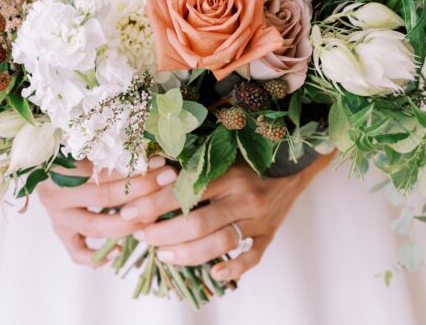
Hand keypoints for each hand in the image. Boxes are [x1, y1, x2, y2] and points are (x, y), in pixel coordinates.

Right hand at [35, 156, 177, 266]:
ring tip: (153, 216)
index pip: (105, 170)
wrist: (39, 159)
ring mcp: (57, 216)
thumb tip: (152, 149)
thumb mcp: (86, 142)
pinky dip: (96, 256)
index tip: (162, 163)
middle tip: (166, 183)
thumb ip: (112, 148)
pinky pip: (77, 251)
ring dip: (128, 223)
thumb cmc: (68, 145)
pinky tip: (117, 252)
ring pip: (94, 226)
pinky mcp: (59, 231)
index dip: (135, 167)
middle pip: (104, 197)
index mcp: (61, 166)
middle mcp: (57, 194)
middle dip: (141, 191)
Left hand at [125, 153, 332, 282]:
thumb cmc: (249, 156)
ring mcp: (259, 218)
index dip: (153, 204)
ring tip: (163, 254)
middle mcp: (245, 196)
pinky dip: (233, 268)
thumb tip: (151, 172)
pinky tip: (213, 273)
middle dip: (164, 233)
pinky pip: (252, 256)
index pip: (185, 191)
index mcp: (230, 171)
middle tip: (143, 236)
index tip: (130, 213)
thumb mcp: (222, 152)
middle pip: (198, 222)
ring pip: (220, 243)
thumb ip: (193, 164)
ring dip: (187, 253)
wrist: (295, 162)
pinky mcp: (269, 234)